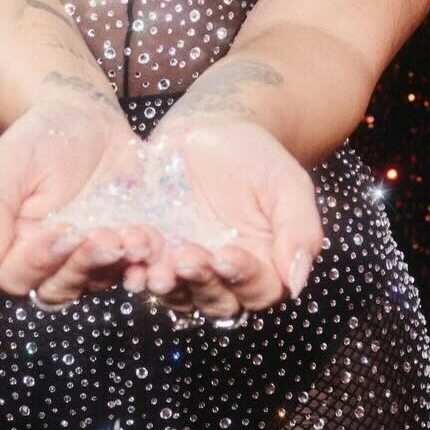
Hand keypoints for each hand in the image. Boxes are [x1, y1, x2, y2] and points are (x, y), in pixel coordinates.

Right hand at [0, 97, 164, 303]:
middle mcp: (49, 262)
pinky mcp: (123, 250)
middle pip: (59, 287)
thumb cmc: (40, 137)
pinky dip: (145, 260)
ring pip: (98, 281)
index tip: (62, 229)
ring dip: (117, 264)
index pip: (17, 275)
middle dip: (84, 264)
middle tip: (106, 235)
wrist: (86, 117)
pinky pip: (134, 267)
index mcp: (12, 246)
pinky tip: (153, 239)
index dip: (39, 260)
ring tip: (135, 235)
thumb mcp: (7, 161)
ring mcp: (89, 260)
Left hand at [125, 115, 323, 320]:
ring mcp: (187, 270)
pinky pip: (145, 273)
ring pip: (178, 294)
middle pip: (216, 299)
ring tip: (155, 268)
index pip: (260, 288)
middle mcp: (226, 278)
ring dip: (167, 284)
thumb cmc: (255, 155)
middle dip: (200, 281)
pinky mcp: (154, 256)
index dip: (244, 277)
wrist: (210, 129)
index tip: (227, 254)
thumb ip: (299, 229)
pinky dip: (137, 271)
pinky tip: (130, 262)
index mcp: (266, 265)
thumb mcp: (286, 183)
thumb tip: (299, 281)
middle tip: (187, 256)